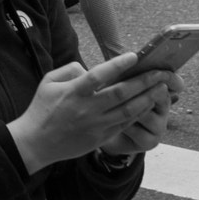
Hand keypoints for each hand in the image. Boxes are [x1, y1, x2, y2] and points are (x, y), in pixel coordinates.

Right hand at [7, 53, 178, 173]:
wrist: (36, 143)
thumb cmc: (42, 109)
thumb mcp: (48, 81)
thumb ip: (70, 70)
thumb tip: (90, 69)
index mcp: (74, 92)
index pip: (99, 75)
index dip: (118, 65)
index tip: (134, 56)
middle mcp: (87, 109)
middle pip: (121, 93)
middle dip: (143, 82)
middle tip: (160, 73)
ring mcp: (96, 125)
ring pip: (128, 111)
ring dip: (147, 98)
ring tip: (161, 89)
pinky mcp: (101, 137)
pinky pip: (124, 124)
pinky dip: (138, 113)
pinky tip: (148, 105)